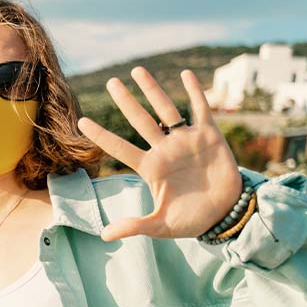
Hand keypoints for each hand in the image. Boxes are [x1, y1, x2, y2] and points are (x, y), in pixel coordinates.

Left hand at [76, 66, 242, 241]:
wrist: (225, 215)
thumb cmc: (191, 220)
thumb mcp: (160, 226)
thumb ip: (134, 226)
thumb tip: (104, 236)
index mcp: (150, 168)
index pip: (120, 147)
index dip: (101, 135)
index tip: (82, 121)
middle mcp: (164, 150)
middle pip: (140, 120)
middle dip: (125, 101)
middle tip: (111, 82)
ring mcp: (186, 141)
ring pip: (166, 110)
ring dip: (152, 90)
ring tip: (137, 71)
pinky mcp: (209, 137)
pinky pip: (200, 110)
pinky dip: (194, 92)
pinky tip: (186, 75)